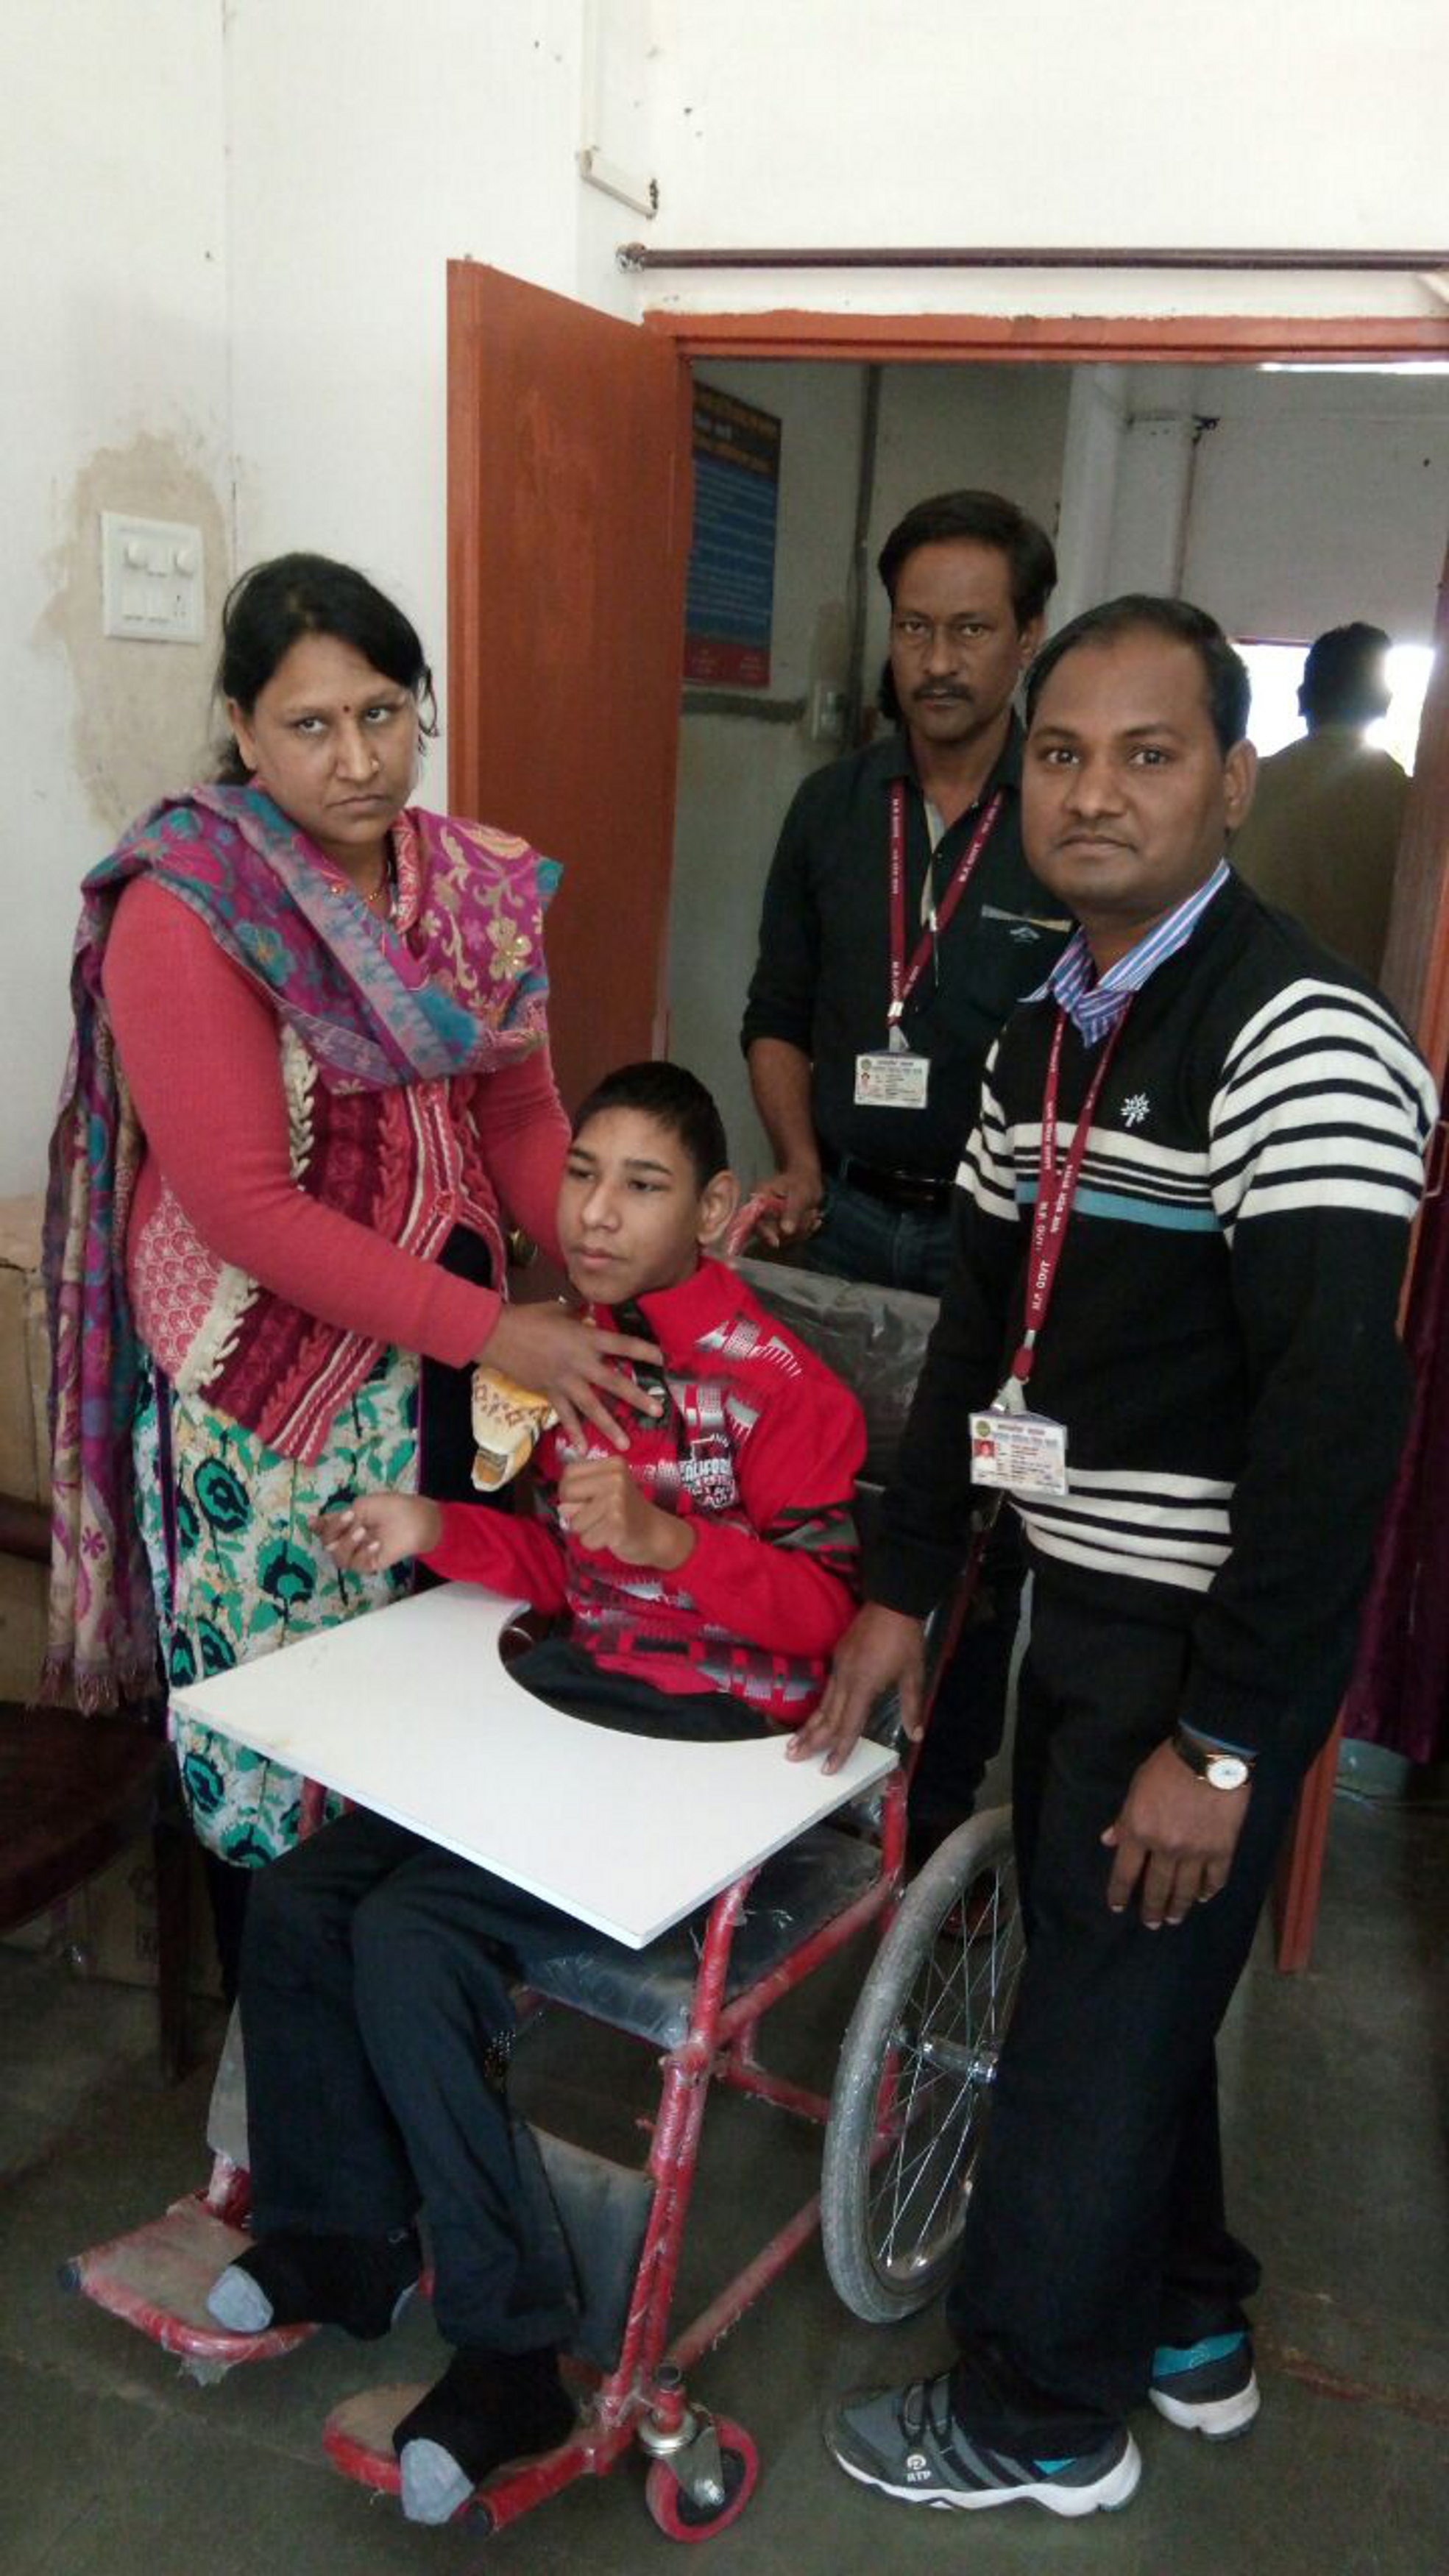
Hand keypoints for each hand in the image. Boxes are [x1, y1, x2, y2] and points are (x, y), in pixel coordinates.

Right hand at [315, 1491, 441, 1573]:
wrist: (416, 1520)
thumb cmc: (392, 1507)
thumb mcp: (362, 1506)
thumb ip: (338, 1517)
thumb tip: (313, 1522)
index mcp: (346, 1523)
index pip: (325, 1528)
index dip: (317, 1526)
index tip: (312, 1522)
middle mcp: (349, 1539)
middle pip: (326, 1543)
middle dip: (333, 1530)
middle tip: (349, 1518)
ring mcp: (359, 1552)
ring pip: (337, 1556)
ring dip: (346, 1543)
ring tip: (362, 1531)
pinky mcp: (370, 1564)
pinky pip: (356, 1564)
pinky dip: (364, 1553)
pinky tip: (376, 1543)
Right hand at [483, 1302, 664, 1452]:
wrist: (497, 1335)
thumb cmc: (529, 1317)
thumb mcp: (559, 1310)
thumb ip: (579, 1317)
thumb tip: (590, 1315)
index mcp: (586, 1338)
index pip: (622, 1345)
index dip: (643, 1352)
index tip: (662, 1360)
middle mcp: (580, 1362)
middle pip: (614, 1382)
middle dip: (637, 1397)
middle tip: (657, 1411)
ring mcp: (565, 1381)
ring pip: (592, 1407)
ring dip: (610, 1426)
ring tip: (625, 1444)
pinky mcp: (550, 1393)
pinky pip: (565, 1416)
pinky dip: (574, 1433)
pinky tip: (583, 1449)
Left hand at [557, 1456, 694, 1570]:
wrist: (655, 1533)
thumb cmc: (624, 1511)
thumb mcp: (602, 1492)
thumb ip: (578, 1494)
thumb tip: (562, 1507)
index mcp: (613, 1465)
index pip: (569, 1473)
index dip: (569, 1491)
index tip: (584, 1499)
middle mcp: (616, 1479)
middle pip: (567, 1493)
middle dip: (573, 1510)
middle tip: (595, 1514)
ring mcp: (617, 1502)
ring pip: (574, 1521)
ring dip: (586, 1530)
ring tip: (606, 1525)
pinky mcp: (617, 1525)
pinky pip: (586, 1540)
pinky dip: (595, 1543)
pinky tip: (611, 1537)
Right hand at [754, 1160, 823, 1248]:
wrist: (808, 1180)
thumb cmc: (802, 1181)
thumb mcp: (800, 1195)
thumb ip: (792, 1212)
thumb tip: (786, 1231)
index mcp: (759, 1197)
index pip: (755, 1219)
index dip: (764, 1232)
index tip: (776, 1243)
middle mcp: (760, 1211)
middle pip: (769, 1233)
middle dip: (793, 1230)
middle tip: (811, 1215)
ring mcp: (770, 1221)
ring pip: (783, 1238)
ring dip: (802, 1230)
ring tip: (813, 1213)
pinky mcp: (779, 1228)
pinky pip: (790, 1239)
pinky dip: (804, 1232)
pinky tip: (814, 1221)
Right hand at [788, 1603, 924, 1772]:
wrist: (892, 1602)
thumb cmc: (906, 1640)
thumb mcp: (914, 1674)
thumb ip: (911, 1706)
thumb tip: (916, 1735)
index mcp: (863, 1685)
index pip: (848, 1725)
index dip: (839, 1749)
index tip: (827, 1769)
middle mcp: (845, 1679)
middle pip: (827, 1716)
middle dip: (810, 1740)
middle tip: (791, 1757)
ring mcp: (839, 1667)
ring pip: (822, 1702)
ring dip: (808, 1725)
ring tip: (792, 1743)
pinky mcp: (838, 1657)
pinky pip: (827, 1688)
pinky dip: (818, 1707)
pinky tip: (814, 1716)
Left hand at [1101, 1739, 1250, 1926]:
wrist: (1209, 1755)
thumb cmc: (1167, 1766)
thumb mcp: (1136, 1788)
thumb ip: (1124, 1818)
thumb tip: (1109, 1841)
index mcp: (1139, 1832)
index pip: (1125, 1872)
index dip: (1120, 1893)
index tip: (1117, 1907)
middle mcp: (1165, 1848)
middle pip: (1157, 1887)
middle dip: (1152, 1909)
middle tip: (1152, 1924)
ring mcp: (1196, 1852)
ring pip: (1186, 1889)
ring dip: (1179, 1906)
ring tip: (1175, 1918)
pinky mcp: (1222, 1849)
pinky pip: (1215, 1878)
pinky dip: (1210, 1890)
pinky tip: (1206, 1897)